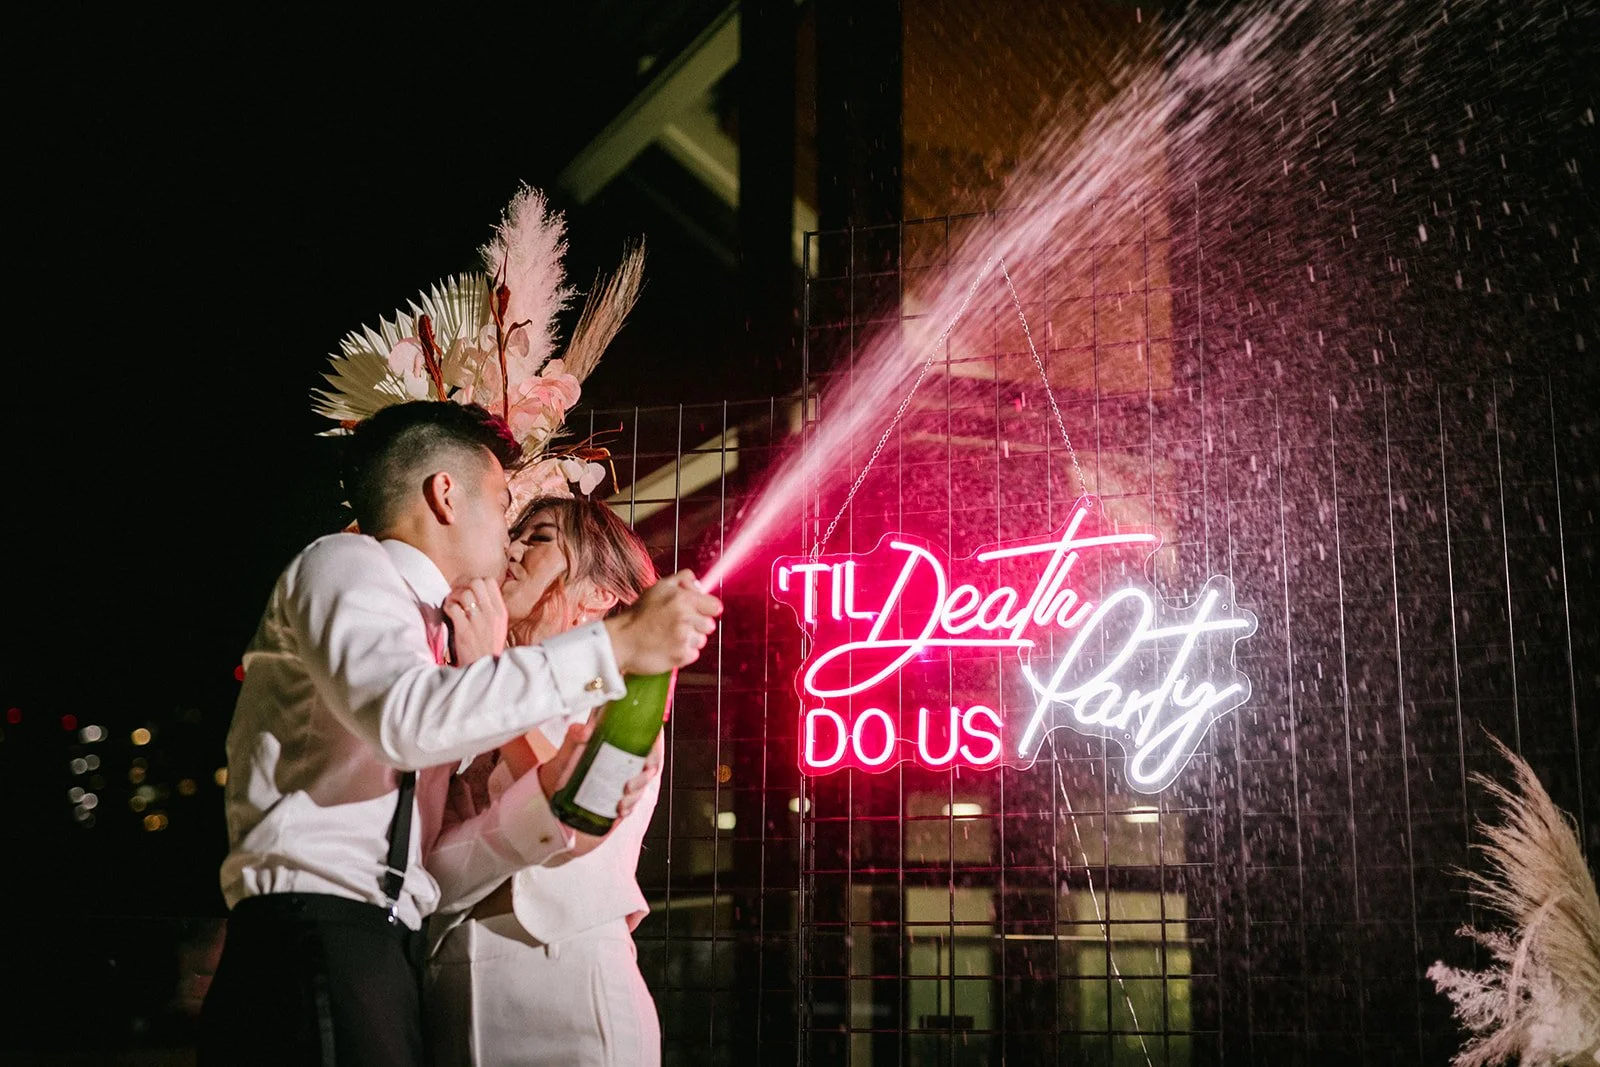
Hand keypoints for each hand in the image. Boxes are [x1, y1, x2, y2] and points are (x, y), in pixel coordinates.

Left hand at [443, 578, 507, 665]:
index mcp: (500, 612)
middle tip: (457, 594)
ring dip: (454, 596)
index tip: (468, 589)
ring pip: (464, 593)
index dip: (475, 581)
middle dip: (463, 585)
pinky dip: (448, 607)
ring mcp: (478, 622)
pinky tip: (449, 613)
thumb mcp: (498, 626)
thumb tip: (476, 592)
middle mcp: (491, 614)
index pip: (490, 582)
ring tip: (452, 604)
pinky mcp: (464, 631)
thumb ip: (491, 609)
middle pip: (476, 583)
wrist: (485, 669)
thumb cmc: (488, 648)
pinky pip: (454, 608)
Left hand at [536, 725, 663, 855]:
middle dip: (644, 778)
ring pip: (643, 787)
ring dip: (636, 796)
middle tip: (628, 786)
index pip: (648, 742)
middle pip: (650, 767)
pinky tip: (619, 810)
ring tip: (621, 802)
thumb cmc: (565, 765)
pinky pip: (632, 804)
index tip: (649, 757)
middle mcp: (626, 763)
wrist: (552, 788)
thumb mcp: (569, 748)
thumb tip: (584, 730)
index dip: (654, 748)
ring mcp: (624, 782)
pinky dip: (628, 808)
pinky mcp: (619, 799)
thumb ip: (575, 736)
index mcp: (621, 745)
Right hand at [603, 570, 722, 674]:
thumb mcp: (658, 588)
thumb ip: (682, 580)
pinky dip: (684, 653)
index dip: (707, 608)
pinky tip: (668, 647)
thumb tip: (700, 584)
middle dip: (698, 625)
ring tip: (670, 636)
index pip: (715, 606)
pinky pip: (693, 655)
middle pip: (710, 625)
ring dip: (690, 639)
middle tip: (679, 624)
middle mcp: (686, 618)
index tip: (698, 611)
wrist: (620, 641)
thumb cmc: (638, 614)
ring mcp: (684, 639)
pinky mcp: (681, 657)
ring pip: (702, 640)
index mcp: (683, 599)